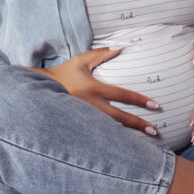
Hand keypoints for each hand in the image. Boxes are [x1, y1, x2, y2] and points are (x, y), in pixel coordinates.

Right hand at [27, 47, 159, 135]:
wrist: (39, 91)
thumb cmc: (63, 74)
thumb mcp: (81, 61)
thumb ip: (101, 54)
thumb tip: (120, 47)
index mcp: (93, 89)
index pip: (121, 95)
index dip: (139, 100)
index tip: (154, 105)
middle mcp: (90, 106)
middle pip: (119, 118)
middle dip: (137, 124)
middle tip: (154, 130)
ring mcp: (85, 119)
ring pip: (110, 130)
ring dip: (127, 136)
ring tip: (144, 142)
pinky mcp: (80, 126)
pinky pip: (99, 134)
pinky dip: (112, 139)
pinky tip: (123, 146)